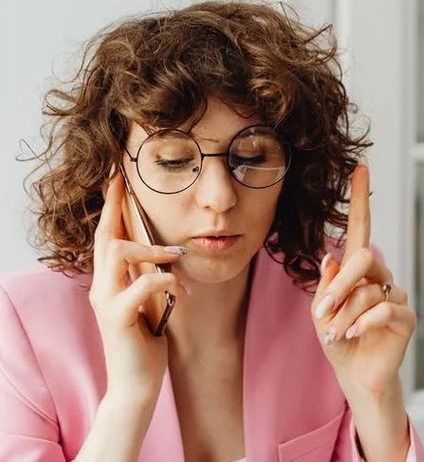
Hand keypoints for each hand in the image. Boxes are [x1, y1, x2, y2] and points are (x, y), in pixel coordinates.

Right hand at [89, 169, 188, 402]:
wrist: (136, 387)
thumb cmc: (143, 344)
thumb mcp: (146, 303)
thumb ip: (145, 278)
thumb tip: (161, 252)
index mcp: (107, 283)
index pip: (105, 237)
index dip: (110, 207)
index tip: (116, 178)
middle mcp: (100, 288)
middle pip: (105, 237)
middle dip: (117, 207)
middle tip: (126, 181)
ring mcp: (106, 301)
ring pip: (118, 252)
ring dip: (152, 249)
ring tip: (176, 257)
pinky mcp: (118, 316)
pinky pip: (144, 282)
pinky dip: (167, 279)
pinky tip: (181, 291)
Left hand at [310, 164, 416, 394]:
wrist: (353, 374)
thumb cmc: (336, 336)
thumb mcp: (321, 310)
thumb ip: (326, 285)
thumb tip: (331, 258)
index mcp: (356, 268)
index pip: (360, 226)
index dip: (360, 198)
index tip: (360, 168)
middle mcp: (378, 275)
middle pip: (363, 257)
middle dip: (339, 286)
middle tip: (322, 312)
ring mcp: (394, 294)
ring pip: (368, 289)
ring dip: (344, 313)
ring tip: (335, 332)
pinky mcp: (405, 316)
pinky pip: (384, 309)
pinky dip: (362, 323)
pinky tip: (352, 335)